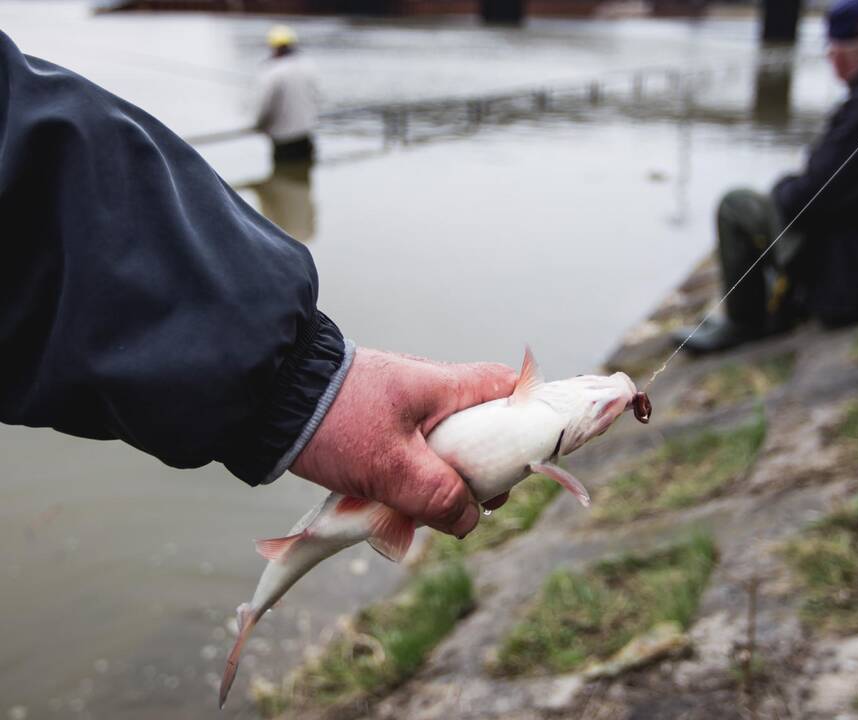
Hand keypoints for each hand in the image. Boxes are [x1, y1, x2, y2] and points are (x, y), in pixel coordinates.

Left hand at [290, 348, 515, 536]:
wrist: (268, 399)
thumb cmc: (334, 421)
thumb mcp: (390, 465)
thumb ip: (436, 494)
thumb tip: (470, 520)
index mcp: (446, 387)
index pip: (510, 389)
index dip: (525, 422)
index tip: (521, 462)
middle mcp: (433, 392)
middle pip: (483, 428)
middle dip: (483, 470)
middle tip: (473, 503)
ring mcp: (407, 408)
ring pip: (447, 448)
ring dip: (443, 482)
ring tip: (424, 513)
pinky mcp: (383, 424)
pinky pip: (417, 454)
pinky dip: (414, 480)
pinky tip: (397, 506)